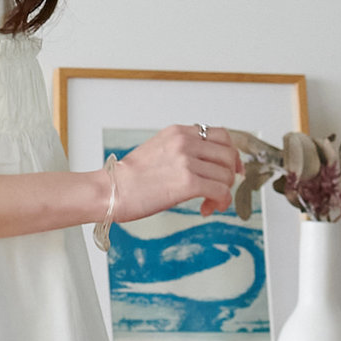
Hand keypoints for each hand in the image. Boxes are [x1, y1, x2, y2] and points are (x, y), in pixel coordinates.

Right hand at [109, 125, 242, 220]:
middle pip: (228, 155)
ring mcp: (187, 161)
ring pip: (226, 175)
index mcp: (178, 132)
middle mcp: (185, 142)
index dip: (230, 154)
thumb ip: (180, 152)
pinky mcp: (188, 182)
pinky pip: (220, 191)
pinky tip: (208, 208)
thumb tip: (202, 165)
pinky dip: (221, 202)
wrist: (110, 191)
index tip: (230, 169)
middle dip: (229, 176)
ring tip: (209, 203)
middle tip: (219, 190)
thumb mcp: (157, 152)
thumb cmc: (127, 179)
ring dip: (222, 192)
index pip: (220, 135)